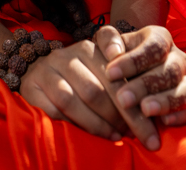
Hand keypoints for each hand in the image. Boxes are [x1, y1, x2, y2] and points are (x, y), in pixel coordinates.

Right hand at [17, 36, 158, 148]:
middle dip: (124, 118)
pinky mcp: (32, 87)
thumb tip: (154, 111)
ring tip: (118, 137)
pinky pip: (55, 111)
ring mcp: (48, 70)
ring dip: (99, 124)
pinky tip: (93, 136)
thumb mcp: (103, 72)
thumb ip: (124, 84)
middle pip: (98, 89)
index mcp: (90, 48)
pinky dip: (76, 126)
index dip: (135, 98)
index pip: (116, 72)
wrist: (36, 73)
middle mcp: (67, 55)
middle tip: (144, 138)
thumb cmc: (80, 78)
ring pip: (75, 100)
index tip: (152, 118)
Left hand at [102, 25, 185, 128]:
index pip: (154, 47)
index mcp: (161, 38)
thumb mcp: (109, 42)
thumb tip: (113, 53)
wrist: (130, 68)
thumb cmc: (118, 54)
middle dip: (145, 86)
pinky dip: (182, 115)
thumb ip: (108, 39)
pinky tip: (164, 122)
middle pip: (170, 71)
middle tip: (123, 99)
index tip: (110, 74)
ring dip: (166, 102)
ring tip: (145, 110)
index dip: (133, 61)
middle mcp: (178, 57)